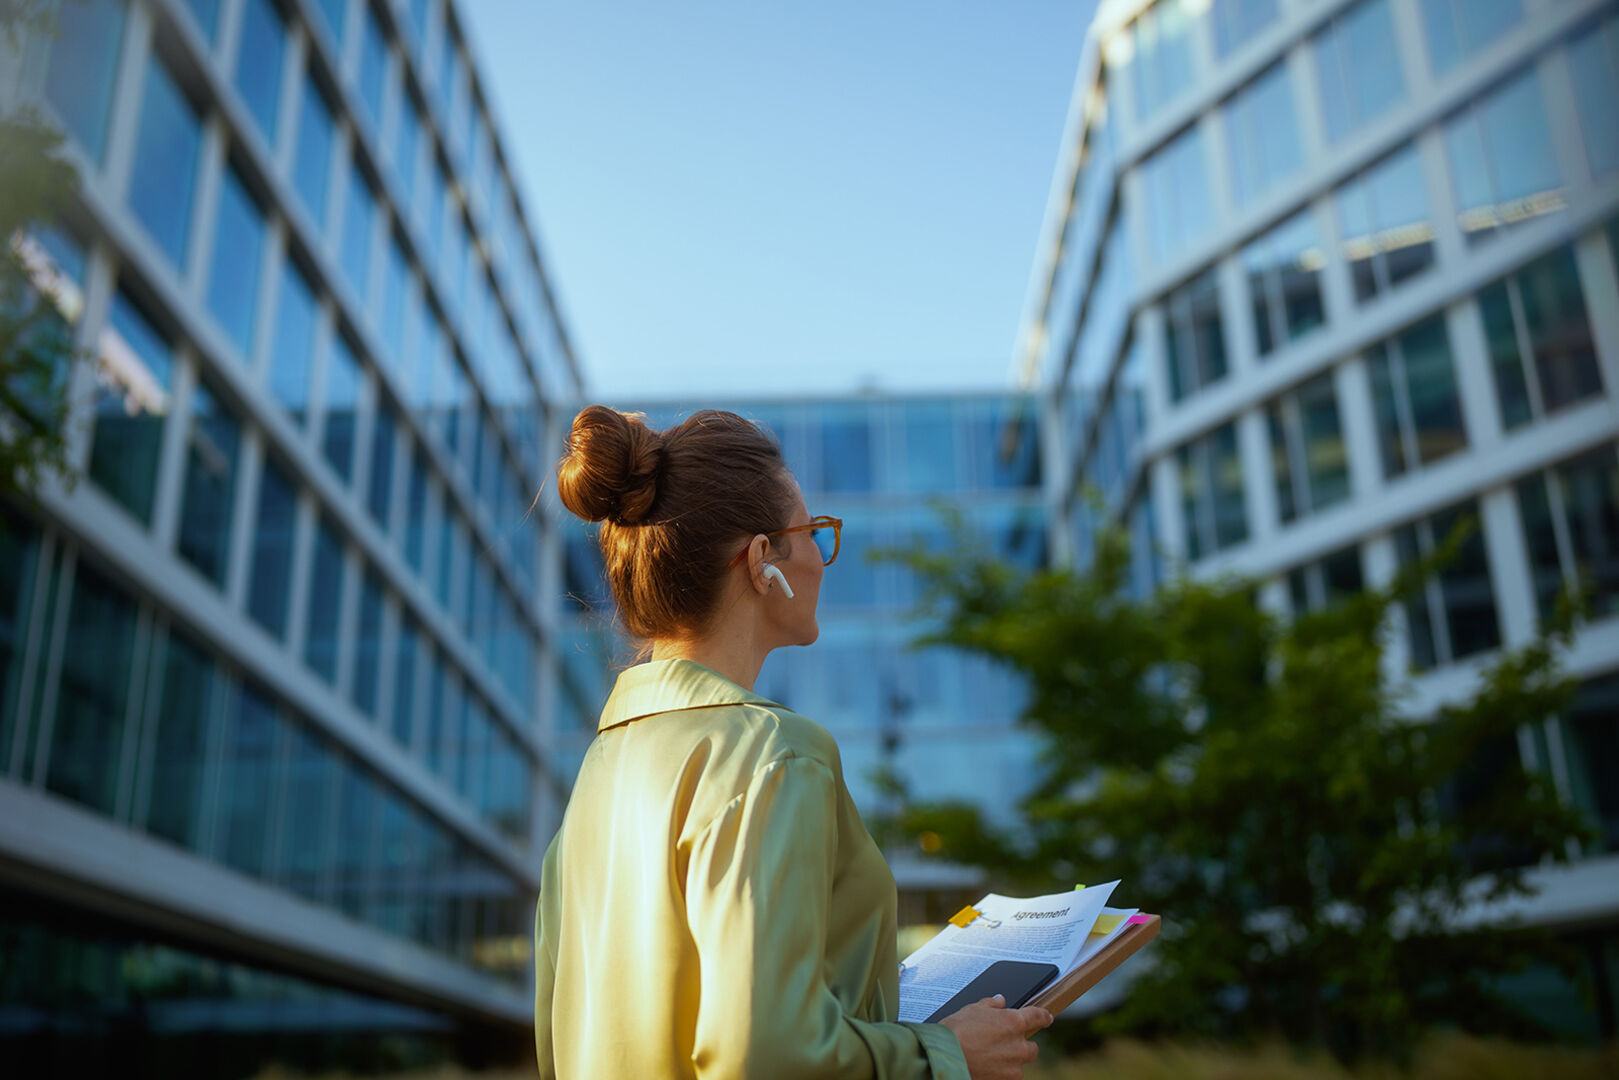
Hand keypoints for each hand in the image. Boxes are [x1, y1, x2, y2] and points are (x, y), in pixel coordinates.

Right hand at [938, 994, 1052, 1079]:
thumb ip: (991, 1005)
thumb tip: (1000, 1001)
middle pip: (1032, 1048)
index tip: (1047, 1018)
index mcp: (1014, 1022)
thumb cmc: (956, 1031)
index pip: (1038, 1017)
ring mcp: (1014, 1066)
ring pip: (1019, 1065)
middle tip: (1004, 1045)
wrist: (944, 1057)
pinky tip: (986, 1068)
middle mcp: (1019, 1045)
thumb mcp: (972, 1009)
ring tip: (989, 1058)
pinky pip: (1009, 1077)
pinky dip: (1001, 1074)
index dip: (1044, 1017)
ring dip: (1010, 1062)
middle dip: (1022, 1046)